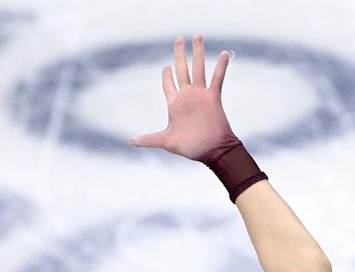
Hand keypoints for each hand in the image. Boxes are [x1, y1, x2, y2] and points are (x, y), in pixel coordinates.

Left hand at [129, 34, 237, 161]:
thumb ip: (148, 139)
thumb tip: (130, 142)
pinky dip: (221, 66)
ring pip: (198, 68)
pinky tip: (224, 53)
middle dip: (180, 53)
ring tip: (197, 36)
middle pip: (182, 69)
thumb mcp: (166, 142)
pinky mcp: (213, 98)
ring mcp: (200, 95)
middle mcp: (187, 96)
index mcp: (175, 104)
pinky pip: (217, 78)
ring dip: (198, 52)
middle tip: (179, 39)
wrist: (213, 151)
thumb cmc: (191, 148)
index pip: (168, 84)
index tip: (166, 66)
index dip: (166, 75)